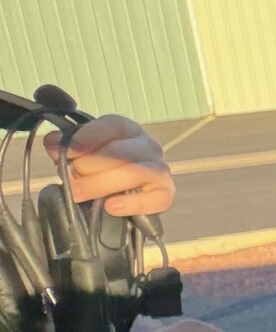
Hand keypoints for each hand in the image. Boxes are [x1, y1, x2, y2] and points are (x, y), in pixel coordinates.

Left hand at [44, 114, 174, 215]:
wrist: (115, 194)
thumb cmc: (97, 169)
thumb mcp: (78, 154)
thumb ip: (65, 146)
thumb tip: (54, 141)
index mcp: (127, 130)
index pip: (113, 125)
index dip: (89, 136)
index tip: (69, 150)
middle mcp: (147, 146)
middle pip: (121, 152)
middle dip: (89, 166)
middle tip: (70, 178)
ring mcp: (159, 169)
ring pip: (134, 173)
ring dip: (101, 184)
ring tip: (79, 193)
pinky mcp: (165, 193)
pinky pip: (157, 199)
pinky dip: (133, 203)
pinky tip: (111, 206)